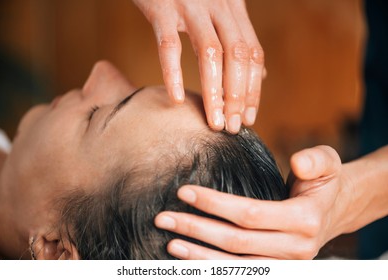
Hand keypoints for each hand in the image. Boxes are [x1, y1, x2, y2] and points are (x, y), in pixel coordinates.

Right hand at [133, 0, 264, 132]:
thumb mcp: (218, 9)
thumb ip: (239, 39)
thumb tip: (262, 73)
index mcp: (233, 8)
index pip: (253, 53)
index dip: (254, 88)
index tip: (248, 117)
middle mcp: (219, 5)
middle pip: (238, 56)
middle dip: (238, 96)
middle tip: (232, 127)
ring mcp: (191, 5)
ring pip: (210, 53)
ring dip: (215, 91)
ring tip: (214, 121)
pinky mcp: (162, 7)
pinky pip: (169, 45)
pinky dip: (173, 73)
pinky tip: (177, 98)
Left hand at [155, 146, 353, 258]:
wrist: (335, 210)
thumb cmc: (324, 183)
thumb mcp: (328, 163)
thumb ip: (316, 160)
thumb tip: (298, 161)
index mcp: (304, 220)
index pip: (250, 214)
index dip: (215, 204)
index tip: (184, 192)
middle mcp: (295, 248)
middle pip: (236, 242)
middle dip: (196, 229)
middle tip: (164, 218)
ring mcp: (286, 264)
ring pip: (236, 264)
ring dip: (199, 256)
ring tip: (170, 243)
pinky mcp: (278, 270)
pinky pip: (242, 272)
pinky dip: (214, 267)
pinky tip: (191, 260)